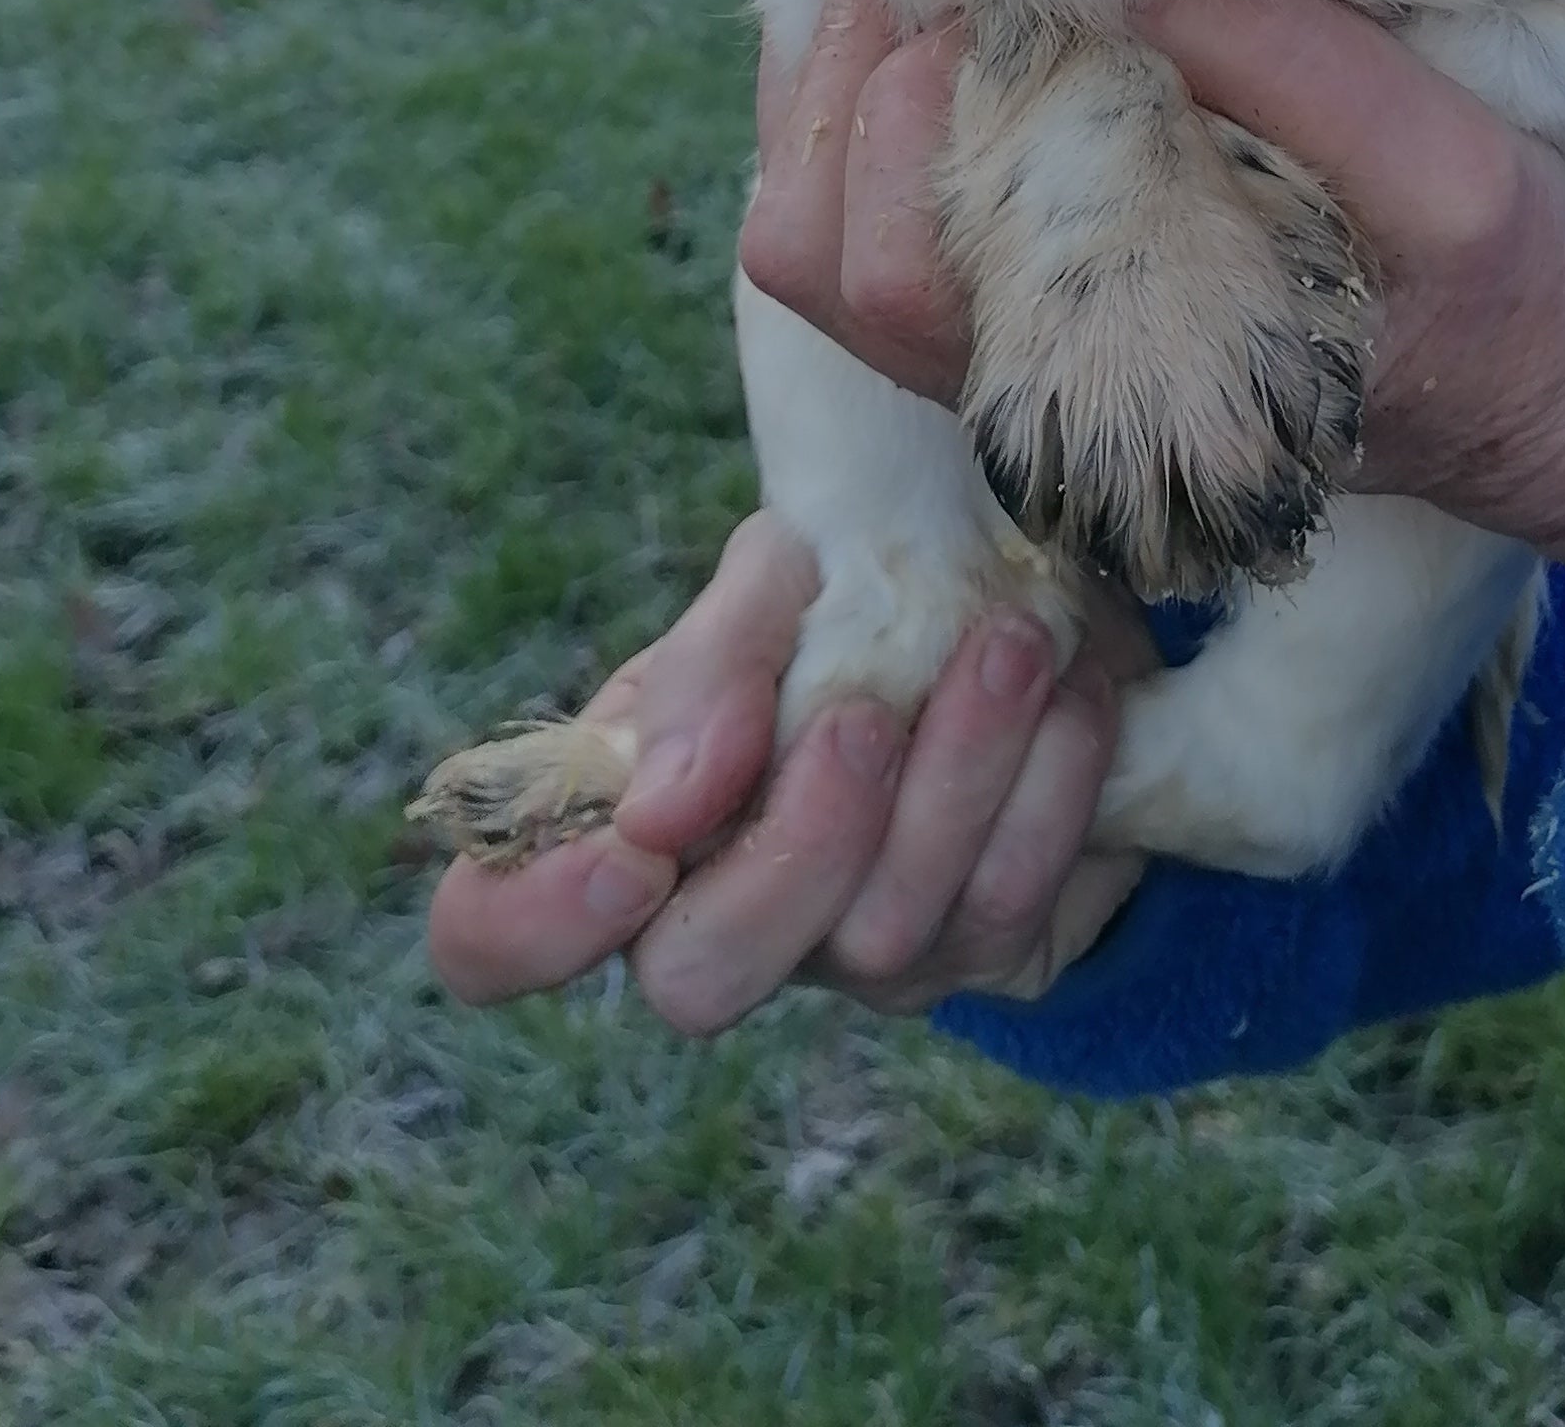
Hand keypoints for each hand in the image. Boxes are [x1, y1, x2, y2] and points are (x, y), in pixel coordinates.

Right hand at [424, 512, 1145, 1032]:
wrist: (1018, 598)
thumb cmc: (856, 593)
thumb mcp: (774, 583)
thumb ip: (713, 661)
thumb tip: (664, 801)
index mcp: (624, 819)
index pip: (492, 937)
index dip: (530, 924)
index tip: (637, 843)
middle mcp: (718, 915)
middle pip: (697, 982)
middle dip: (795, 848)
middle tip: (866, 715)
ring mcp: (849, 956)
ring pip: (880, 942)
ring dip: (958, 779)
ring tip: (1012, 644)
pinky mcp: (976, 953)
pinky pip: (1008, 910)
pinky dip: (1049, 789)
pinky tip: (1072, 693)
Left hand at [739, 0, 1564, 602]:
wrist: (1548, 396)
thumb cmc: (1508, 296)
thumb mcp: (1460, 179)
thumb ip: (1311, 83)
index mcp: (1117, 392)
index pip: (892, 281)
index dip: (887, 121)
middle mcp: (1040, 396)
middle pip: (822, 266)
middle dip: (836, 97)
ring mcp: (1029, 360)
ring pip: (828, 253)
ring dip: (835, 108)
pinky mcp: (1048, 315)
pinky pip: (894, 229)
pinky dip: (878, 122)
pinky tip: (940, 28)